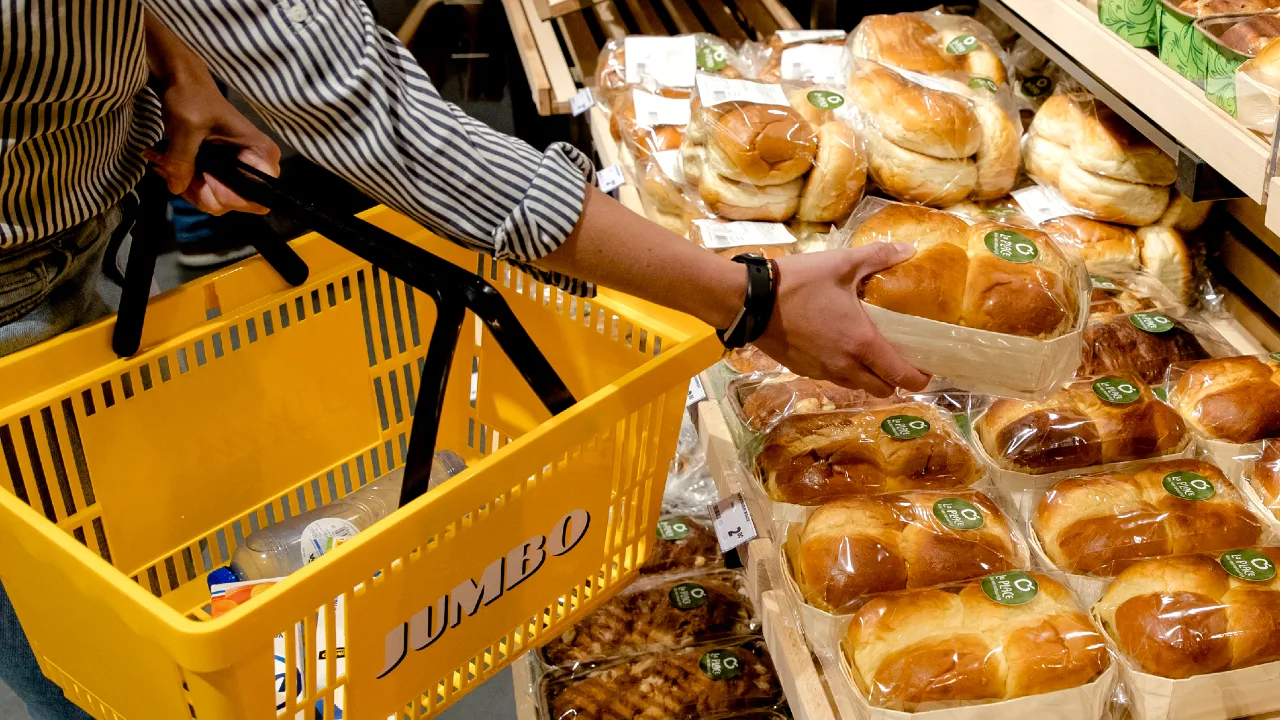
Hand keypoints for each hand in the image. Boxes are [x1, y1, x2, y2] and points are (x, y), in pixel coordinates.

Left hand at [143, 70, 279, 214]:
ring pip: (213, 201)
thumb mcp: (186, 127)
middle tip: (171, 166)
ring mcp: (236, 172)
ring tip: (162, 160)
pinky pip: (203, 192)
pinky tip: (163, 162)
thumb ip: (182, 160)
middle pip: (232, 204)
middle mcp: (254, 168)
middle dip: (198, 189)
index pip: (258, 199)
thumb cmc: (191, 97)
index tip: (205, 175)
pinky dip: (181, 180)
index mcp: (260, 155)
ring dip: (183, 184)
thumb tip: (176, 188)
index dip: (229, 196)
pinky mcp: (219, 172)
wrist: (181, 81)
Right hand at [752, 243, 931, 396]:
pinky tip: (838, 347)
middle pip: (882, 389)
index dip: (919, 378)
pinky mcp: (804, 370)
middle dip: (895, 380)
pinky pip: (833, 378)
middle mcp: (845, 365)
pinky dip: (843, 371)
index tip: (927, 370)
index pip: (901, 376)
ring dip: (868, 377)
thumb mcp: (841, 264)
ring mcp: (822, 371)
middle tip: (899, 360)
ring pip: (856, 386)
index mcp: (861, 342)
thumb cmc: (798, 283)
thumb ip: (878, 257)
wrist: (750, 301)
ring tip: (869, 354)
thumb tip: (909, 248)